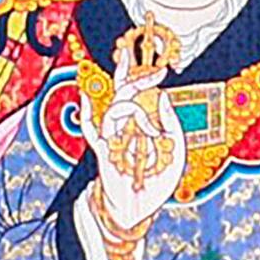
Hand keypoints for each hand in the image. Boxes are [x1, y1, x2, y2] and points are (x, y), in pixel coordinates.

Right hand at [91, 55, 185, 238]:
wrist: (140, 209)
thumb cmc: (157, 181)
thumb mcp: (174, 151)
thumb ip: (171, 125)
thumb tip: (162, 96)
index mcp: (144, 121)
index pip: (141, 91)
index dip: (147, 76)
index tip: (162, 69)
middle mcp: (127, 124)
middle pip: (123, 89)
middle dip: (127, 70)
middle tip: (128, 50)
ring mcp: (113, 135)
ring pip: (117, 109)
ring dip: (137, 117)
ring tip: (151, 138)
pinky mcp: (102, 150)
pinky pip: (92, 129)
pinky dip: (88, 113)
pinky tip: (86, 98)